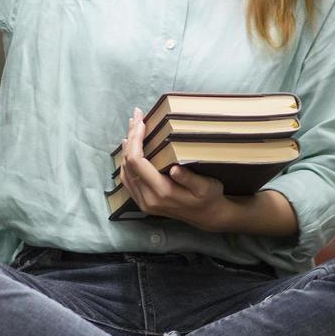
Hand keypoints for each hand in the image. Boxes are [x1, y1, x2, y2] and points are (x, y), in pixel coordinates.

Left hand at [119, 107, 231, 231]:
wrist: (208, 217)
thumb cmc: (209, 198)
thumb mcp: (207, 187)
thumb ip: (189, 178)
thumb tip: (175, 169)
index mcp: (162, 192)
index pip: (138, 162)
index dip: (136, 139)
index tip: (142, 121)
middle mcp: (148, 199)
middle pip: (128, 164)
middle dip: (130, 138)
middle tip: (136, 117)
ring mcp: (143, 202)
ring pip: (125, 171)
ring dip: (126, 149)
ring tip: (131, 128)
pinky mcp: (143, 202)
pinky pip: (127, 179)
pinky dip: (126, 162)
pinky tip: (130, 149)